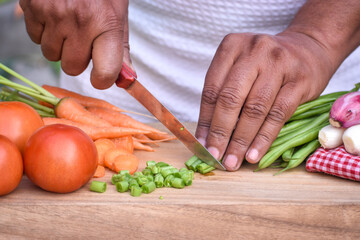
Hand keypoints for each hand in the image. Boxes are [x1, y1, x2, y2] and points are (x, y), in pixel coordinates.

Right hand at [19, 0, 130, 88]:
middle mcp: (80, 21)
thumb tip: (126, 79)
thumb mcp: (118, 14)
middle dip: (78, 58)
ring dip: (60, 46)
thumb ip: (120, 48)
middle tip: (83, 39)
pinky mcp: (32, 7)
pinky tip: (54, 15)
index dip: (103, 78)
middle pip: (73, 68)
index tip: (101, 75)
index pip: (105, 72)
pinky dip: (44, 32)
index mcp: (107, 23)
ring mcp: (53, 15)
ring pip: (52, 55)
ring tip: (68, 24)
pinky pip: (35, 38)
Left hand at [195, 31, 334, 170]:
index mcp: (232, 46)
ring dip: (241, 140)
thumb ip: (225, 94)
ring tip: (232, 161)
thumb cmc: (266, 65)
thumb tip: (208, 136)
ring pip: (254, 109)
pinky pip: (278, 115)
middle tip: (215, 157)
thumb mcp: (241, 68)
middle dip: (220, 133)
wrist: (308, 49)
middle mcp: (254, 51)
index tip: (202, 144)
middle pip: (230, 99)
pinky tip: (254, 154)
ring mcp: (279, 64)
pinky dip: (263, 138)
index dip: (205, 120)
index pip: (211, 89)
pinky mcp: (299, 80)